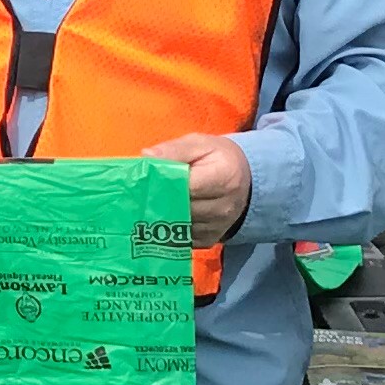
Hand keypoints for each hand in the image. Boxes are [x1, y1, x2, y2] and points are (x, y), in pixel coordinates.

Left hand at [143, 131, 251, 255]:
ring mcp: (218, 227)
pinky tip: (161, 218)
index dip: (164, 184)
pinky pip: (182, 240)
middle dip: (158, 202)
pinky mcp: (210, 240)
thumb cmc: (217, 158)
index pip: (187, 187)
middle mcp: (224, 207)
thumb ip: (174, 150)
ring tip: (145, 206)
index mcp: (224, 177)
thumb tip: (147, 156)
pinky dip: (170, 230)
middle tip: (138, 195)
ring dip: (161, 218)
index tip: (145, 180)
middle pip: (181, 209)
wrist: (246, 180)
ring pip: (178, 227)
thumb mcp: (199, 144)